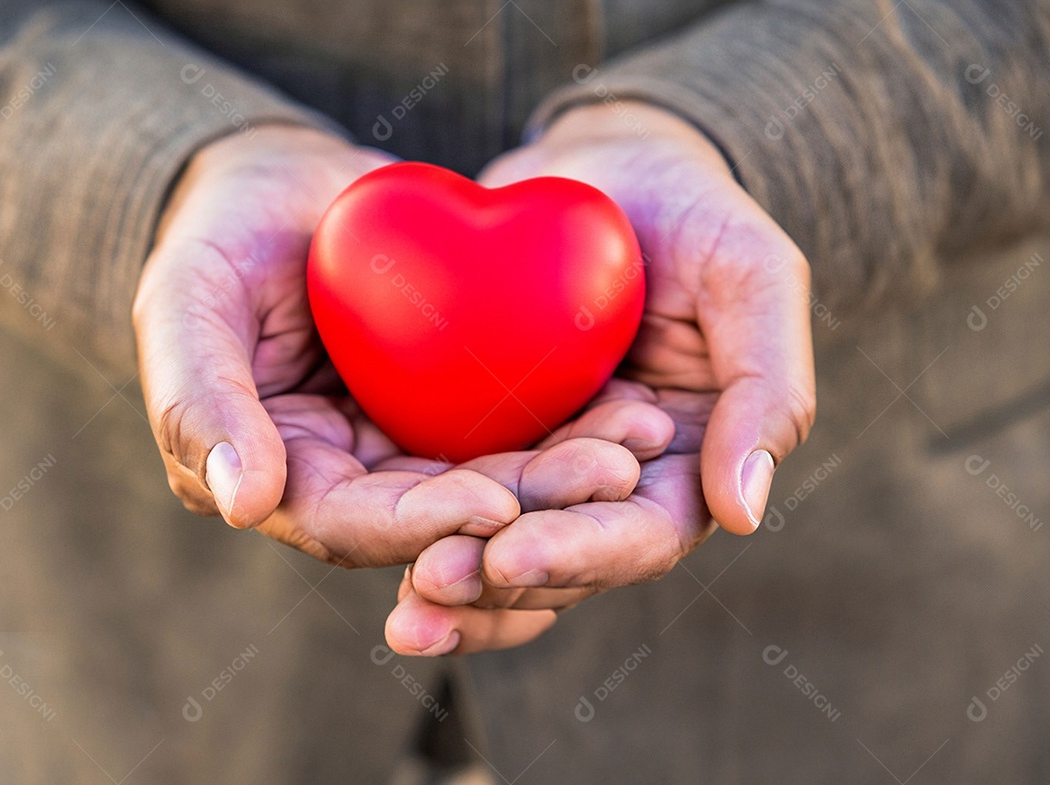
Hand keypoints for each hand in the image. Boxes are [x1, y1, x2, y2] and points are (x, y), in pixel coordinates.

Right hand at [133, 125, 660, 567]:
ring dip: (567, 478)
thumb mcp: (188, 301)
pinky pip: (522, 430)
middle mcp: (358, 480)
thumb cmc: (221, 236)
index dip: (422, 525)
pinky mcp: (460, 409)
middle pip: (443, 519)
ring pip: (497, 483)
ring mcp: (413, 447)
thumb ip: (198, 399)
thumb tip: (241, 505)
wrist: (287, 191)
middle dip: (526, 507)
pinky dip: (574, 429)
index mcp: (286, 478)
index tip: (496, 505)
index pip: (352, 525)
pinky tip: (633, 412)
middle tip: (608, 476)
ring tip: (637, 445)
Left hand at [387, 103, 815, 653]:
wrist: (603, 169)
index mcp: (685, 460)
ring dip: (453, 587)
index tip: (508, 556)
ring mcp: (542, 462)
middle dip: (497, 583)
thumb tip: (742, 515)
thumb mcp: (752, 277)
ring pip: (500, 549)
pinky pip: (447, 493)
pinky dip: (414, 528)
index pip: (642, 532)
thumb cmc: (693, 212)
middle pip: (562, 560)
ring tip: (400, 615)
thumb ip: (766, 388)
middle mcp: (612, 481)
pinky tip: (364, 545)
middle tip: (429, 585)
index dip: (582, 552)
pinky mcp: (483, 436)